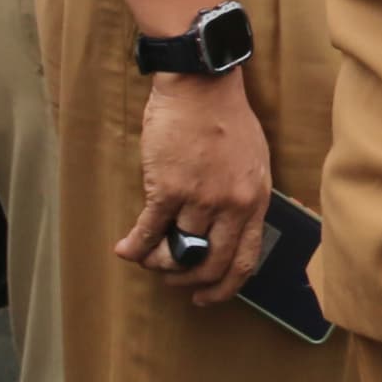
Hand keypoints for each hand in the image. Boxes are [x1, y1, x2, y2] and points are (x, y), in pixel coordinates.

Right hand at [118, 69, 273, 305]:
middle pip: (211, 266)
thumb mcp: (255, 161)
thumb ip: (246, 196)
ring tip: (147, 256)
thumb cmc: (227, 117)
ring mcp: (200, 199)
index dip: (224, 287)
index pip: (245, 260)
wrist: (202, 85)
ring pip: (177, 253)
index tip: (206, 296)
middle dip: (189, 283)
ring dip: (157, 262)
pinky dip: (134, 247)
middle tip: (173, 282)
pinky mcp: (168, 188)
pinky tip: (125, 250)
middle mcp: (232, 205)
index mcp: (256, 200)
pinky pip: (149, 232)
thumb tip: (231, 228)